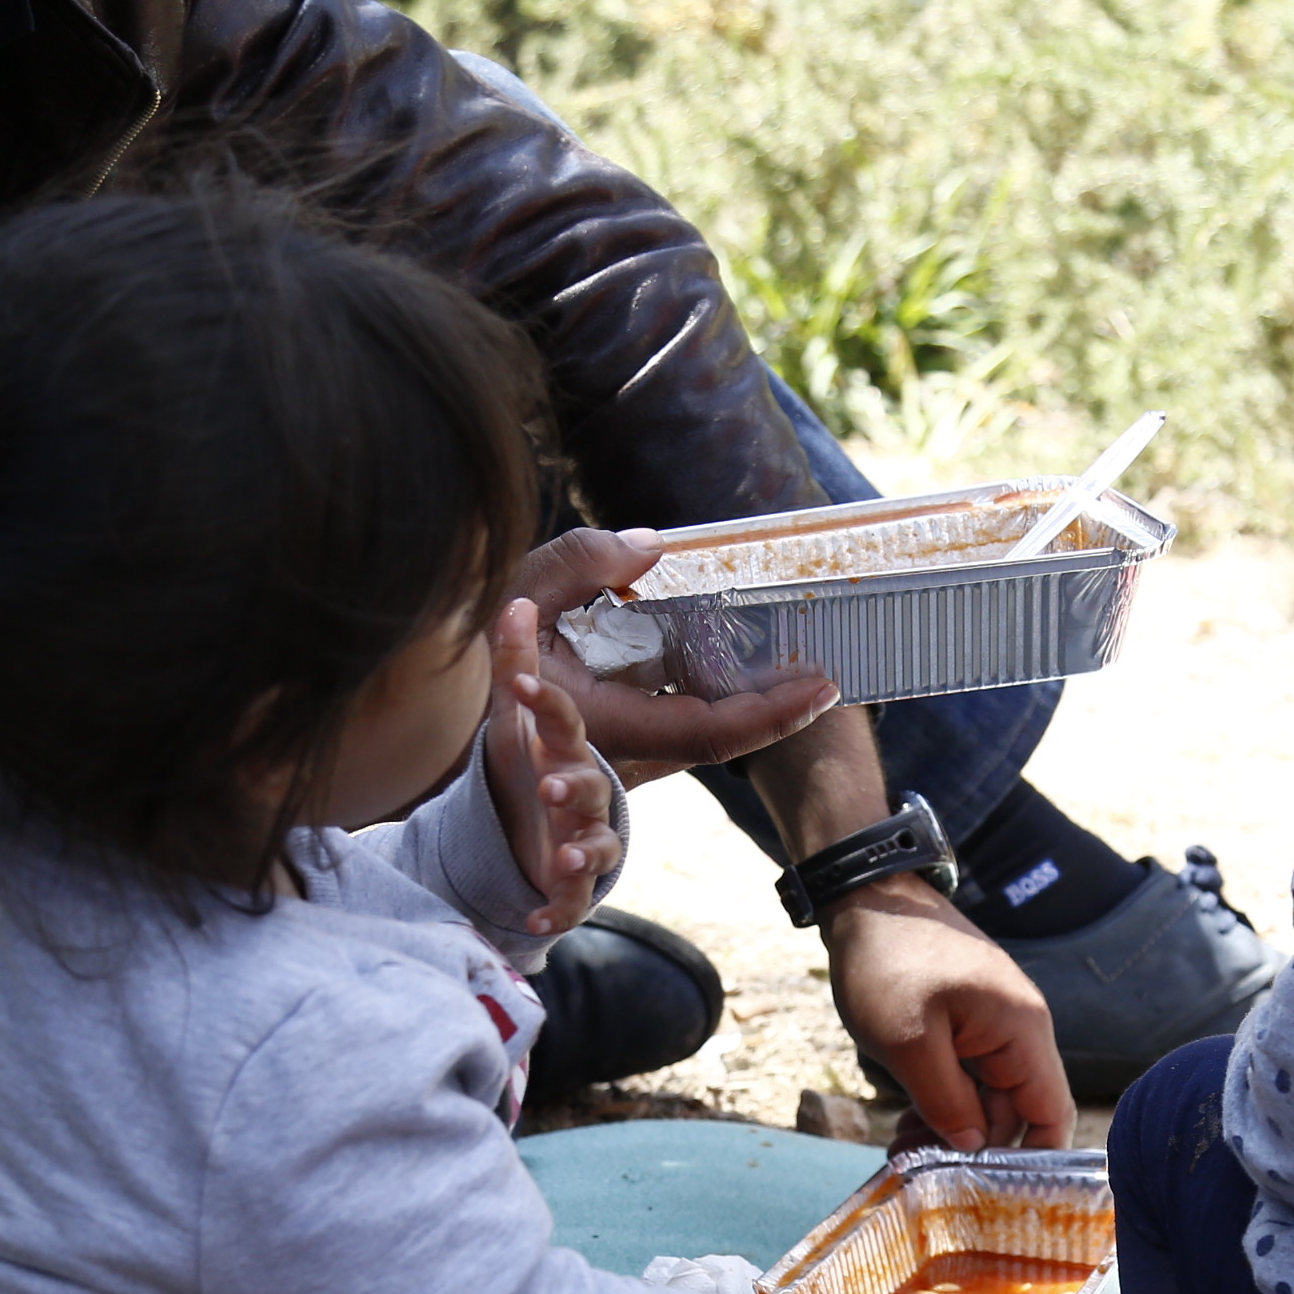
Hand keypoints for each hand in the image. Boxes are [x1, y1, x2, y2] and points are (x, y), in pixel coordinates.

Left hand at [483, 600, 619, 937]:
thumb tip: (512, 603)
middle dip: (574, 788)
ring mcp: (577, 837)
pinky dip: (554, 911)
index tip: (523, 687)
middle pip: (588, 787)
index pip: (563, 720)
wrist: (530, 827)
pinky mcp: (564, 883)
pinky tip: (534, 919)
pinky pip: (568, 901)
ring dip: (582, 851)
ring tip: (566, 857)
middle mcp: (580, 791)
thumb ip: (513, 663)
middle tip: (550, 787)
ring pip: (592, 846)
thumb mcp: (512, 718)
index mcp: (564, 747)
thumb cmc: (529, 762)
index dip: (548, 705)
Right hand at [519, 526, 842, 788]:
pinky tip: (744, 655)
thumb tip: (650, 546)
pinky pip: (688, 717)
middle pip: (724, 737)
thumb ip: (580, 562)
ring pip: (709, 731)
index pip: (710, 731)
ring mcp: (632, 746)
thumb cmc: (487, 650)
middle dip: (780, 707)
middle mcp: (629, 747)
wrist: (466, 704)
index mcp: (608, 721)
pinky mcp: (632, 734)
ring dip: (756, 699)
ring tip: (799, 656)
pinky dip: (723, 691)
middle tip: (828, 668)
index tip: (822, 685)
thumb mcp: (521, 591)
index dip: (772, 714)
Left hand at [824, 876, 1076, 1151]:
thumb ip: (946, 1102)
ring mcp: (997, 1024)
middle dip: (972, 1151)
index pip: (1051, 1114)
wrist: (866, 896)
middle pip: (1014, 1113)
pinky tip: (908, 1122)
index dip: (1032, 1163)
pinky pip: (970, 1076)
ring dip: (950, 1129)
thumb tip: (975, 1150)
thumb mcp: (908, 1041)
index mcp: (1022, 1031)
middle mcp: (1022, 1029)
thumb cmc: (888, 961)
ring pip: (987, 1098)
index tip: (992, 1200)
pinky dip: (943, 1101)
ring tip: (901, 1150)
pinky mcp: (971, 1021)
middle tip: (916, 1177)